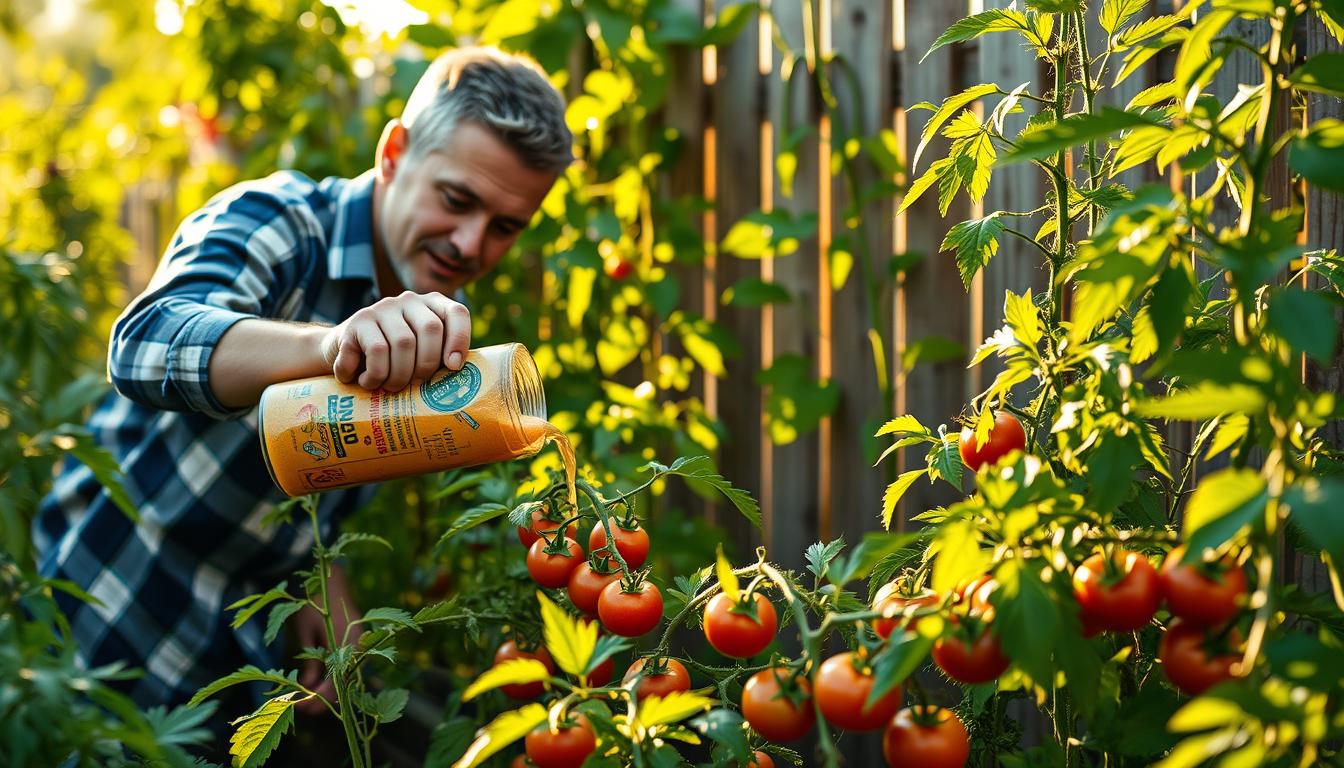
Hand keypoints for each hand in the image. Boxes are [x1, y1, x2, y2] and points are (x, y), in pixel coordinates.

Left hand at [294, 563, 362, 715]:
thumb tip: (305, 690)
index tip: (294, 706)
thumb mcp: (306, 631)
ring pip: (342, 681)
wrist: (331, 578)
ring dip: (323, 691)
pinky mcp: (355, 646)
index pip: (334, 688)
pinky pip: (344, 670)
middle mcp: (358, 652)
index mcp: (348, 649)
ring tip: (300, 694)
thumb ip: (309, 662)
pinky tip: (313, 680)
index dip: (313, 702)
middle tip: (294, 704)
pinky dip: (329, 679)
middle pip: (341, 688)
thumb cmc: (316, 600)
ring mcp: (359, 649)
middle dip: (318, 700)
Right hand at [321, 291, 470, 391]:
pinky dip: (375, 376)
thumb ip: (440, 357)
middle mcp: (408, 300)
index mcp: (431, 305)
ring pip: (404, 343)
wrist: (343, 352)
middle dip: (427, 365)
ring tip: (389, 388)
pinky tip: (367, 382)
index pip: (457, 312)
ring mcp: (382, 307)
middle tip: (415, 384)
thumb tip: (460, 376)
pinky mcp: (358, 320)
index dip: (460, 339)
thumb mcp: (420, 354)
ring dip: (398, 375)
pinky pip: (377, 352)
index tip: (454, 367)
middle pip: (431, 329)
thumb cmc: (393, 359)